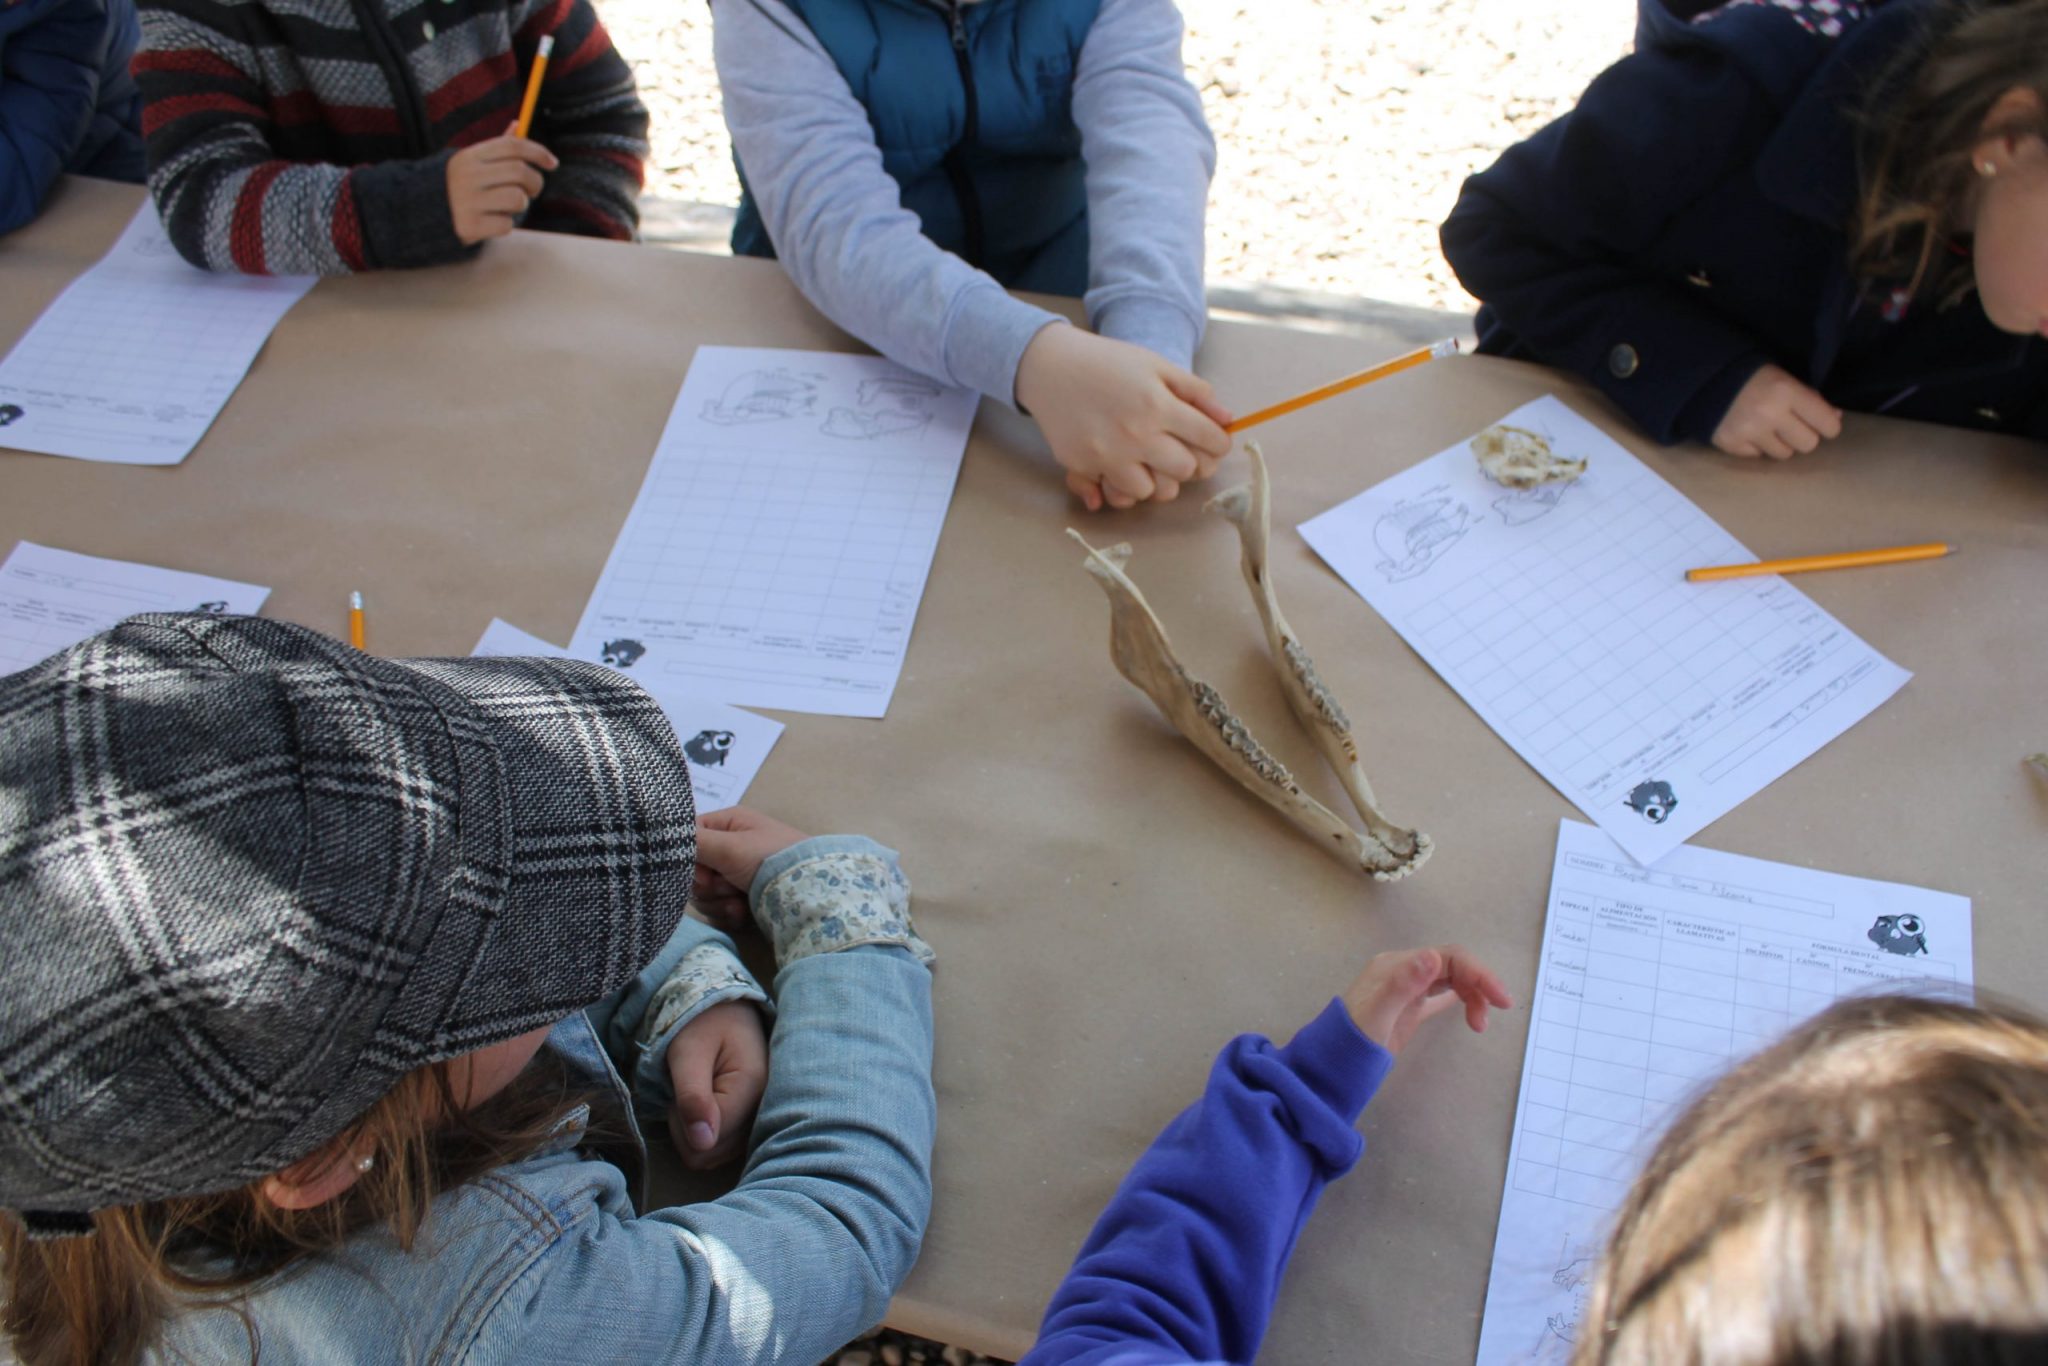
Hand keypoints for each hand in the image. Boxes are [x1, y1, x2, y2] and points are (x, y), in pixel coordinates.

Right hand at [445, 125, 558, 245]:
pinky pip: (507, 224)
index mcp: (470, 156)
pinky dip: (505, 225)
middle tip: (532, 190)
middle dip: (535, 182)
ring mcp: (467, 201)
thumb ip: (497, 147)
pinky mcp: (469, 225)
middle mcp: (467, 175)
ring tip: (506, 206)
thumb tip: (518, 124)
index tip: (553, 163)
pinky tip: (491, 222)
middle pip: (520, 171)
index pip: (512, 146)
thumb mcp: (475, 163)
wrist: (426, 214)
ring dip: (520, 205)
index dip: (537, 152)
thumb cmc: (460, 186)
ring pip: (518, 199)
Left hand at [664, 1000, 768, 1169]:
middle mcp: (768, 1108)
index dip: (682, 1123)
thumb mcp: (687, 1053)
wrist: (725, 1010)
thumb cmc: (702, 1024)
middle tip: (687, 1092)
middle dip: (688, 1129)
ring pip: (717, 1155)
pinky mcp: (759, 1120)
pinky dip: (711, 1131)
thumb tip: (702, 1143)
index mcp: (754, 1087)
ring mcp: (765, 1116)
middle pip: (712, 1154)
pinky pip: (725, 1147)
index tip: (680, 1090)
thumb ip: (693, 1097)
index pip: (707, 1142)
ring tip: (699, 1094)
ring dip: (698, 1131)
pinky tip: (710, 1105)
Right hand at [691, 806, 810, 931]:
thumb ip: (694, 842)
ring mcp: (737, 875)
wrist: (810, 894)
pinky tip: (744, 915)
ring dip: (718, 902)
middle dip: (708, 886)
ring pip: (703, 894)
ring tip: (740, 903)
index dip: (688, 860)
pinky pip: (718, 909)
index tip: (703, 873)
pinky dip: (729, 914)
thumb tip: (658, 832)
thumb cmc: (772, 861)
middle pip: (693, 872)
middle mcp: (730, 847)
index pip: (688, 839)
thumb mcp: (731, 847)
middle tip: (728, 887)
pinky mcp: (744, 899)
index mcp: (728, 825)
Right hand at [1016, 325, 1232, 510]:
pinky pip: (1116, 495)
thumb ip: (1196, 392)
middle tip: (1181, 451)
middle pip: (1186, 470)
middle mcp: (1136, 434)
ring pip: (1153, 491)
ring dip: (1157, 479)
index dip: (1219, 444)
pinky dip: (1124, 485)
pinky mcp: (1083, 466)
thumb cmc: (1108, 362)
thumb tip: (1228, 420)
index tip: (1214, 442)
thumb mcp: (1157, 365)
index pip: (1210, 440)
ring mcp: (1108, 454)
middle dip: (1191, 463)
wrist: (1052, 366)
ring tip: (1149, 460)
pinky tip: (1123, 466)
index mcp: (1158, 405)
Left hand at [1341, 946, 1511, 1055]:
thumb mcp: (1378, 1013)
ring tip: (1479, 1025)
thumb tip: (1433, 956)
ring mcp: (1407, 990)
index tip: (1499, 998)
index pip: (1448, 957)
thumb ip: (1404, 984)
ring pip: (1450, 980)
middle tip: (1499, 1010)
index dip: (1477, 972)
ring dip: (1471, 995)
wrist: (1331, 1065)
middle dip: (1478, 984)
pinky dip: (1460, 1000)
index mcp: (1397, 965)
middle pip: (1452, 966)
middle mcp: (1404, 972)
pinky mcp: (1409, 1009)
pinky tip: (1472, 1011)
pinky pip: (1440, 996)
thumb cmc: (1351, 1039)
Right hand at [1711, 364, 1842, 458]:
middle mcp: (1770, 414)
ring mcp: (1749, 432)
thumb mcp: (1786, 379)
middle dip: (1803, 436)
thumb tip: (1835, 419)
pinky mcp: (1731, 444)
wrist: (1708, 380)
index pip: (1827, 425)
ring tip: (1768, 428)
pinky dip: (1757, 447)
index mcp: (1787, 392)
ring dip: (1780, 444)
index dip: (1827, 425)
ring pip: (1784, 455)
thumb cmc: (1755, 378)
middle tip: (1792, 425)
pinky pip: (1758, 457)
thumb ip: (1810, 398)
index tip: (1819, 422)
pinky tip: (1749, 431)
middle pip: (1808, 444)